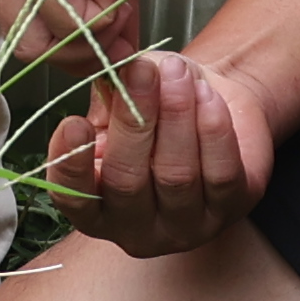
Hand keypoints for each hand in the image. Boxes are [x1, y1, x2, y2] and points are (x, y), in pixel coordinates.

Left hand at [0, 0, 182, 70]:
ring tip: (121, 4)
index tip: (105, 35)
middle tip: (117, 38)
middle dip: (74, 47)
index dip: (61, 29)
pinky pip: (70, 23)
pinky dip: (104, 18)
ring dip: (90, 35)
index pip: (11, 4)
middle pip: (18, 32)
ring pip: (39, 39)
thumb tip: (113, 52)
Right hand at [45, 47, 272, 260]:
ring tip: (178, 72)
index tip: (74, 123)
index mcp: (97, 205)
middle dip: (134, 121)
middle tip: (141, 73)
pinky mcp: (229, 212)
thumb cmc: (157, 104)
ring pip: (176, 176)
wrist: (214, 102)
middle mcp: (136, 228)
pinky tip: (208, 95)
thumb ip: (108, 92)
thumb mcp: (122, 94)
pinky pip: (221, 175)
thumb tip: (108, 77)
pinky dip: (214, 131)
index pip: (74, 198)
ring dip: (176, 116)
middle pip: (126, 183)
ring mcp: (184, 227)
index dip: (70, 166)